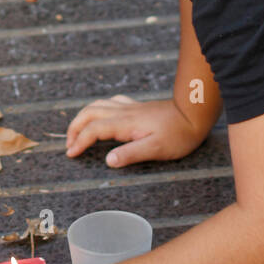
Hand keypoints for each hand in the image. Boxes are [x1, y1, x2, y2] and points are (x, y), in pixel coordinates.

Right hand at [66, 95, 204, 166]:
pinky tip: (101, 115)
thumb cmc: (179, 134)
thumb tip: (108, 161)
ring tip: (78, 131)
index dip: (79, 141)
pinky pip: (110, 102)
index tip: (71, 154)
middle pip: (89, 113)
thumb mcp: (156, 149)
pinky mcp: (137, 107)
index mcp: (125, 123)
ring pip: (97, 105)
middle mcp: (123, 112)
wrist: (194, 114)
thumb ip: (130, 154)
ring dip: (83, 117)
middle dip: (74, 127)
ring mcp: (130, 107)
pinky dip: (98, 108)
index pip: (93, 130)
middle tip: (69, 144)